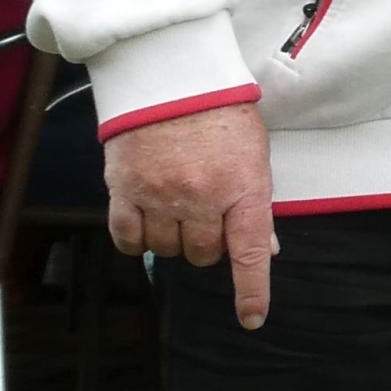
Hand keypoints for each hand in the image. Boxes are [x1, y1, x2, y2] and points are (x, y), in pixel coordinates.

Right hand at [106, 103, 277, 328]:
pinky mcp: (124, 189)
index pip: (251, 253)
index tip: (251, 318)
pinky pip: (127, 238)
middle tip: (206, 214)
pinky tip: (145, 222)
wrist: (169, 73)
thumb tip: (267, 247)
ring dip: (174, 239)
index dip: (251, 291)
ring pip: (167, 249)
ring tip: (176, 208)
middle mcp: (202, 198)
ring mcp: (160, 196)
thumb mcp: (253, 153)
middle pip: (204, 254)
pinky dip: (136, 239)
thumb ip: (257, 202)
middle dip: (208, 243)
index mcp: (243, 188)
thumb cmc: (218, 110)